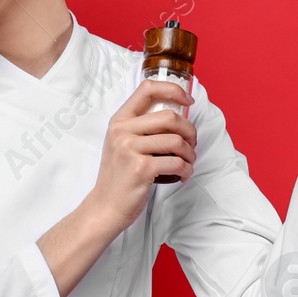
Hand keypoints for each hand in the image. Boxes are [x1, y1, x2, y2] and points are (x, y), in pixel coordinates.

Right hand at [85, 78, 197, 234]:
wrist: (105, 207)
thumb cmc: (119, 176)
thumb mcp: (122, 143)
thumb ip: (141, 126)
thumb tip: (178, 116)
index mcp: (119, 120)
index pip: (148, 89)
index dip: (173, 90)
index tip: (187, 100)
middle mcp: (122, 131)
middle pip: (170, 117)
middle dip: (190, 131)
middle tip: (192, 144)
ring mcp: (130, 149)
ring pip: (177, 141)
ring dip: (190, 154)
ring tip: (188, 163)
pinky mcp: (141, 168)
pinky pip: (176, 163)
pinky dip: (186, 170)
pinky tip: (183, 175)